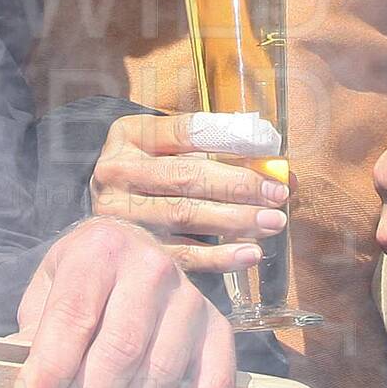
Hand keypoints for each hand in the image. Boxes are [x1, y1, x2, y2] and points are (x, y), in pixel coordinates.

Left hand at [8, 216, 236, 387]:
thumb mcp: (45, 292)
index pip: (74, 316)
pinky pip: (211, 385)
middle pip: (120, 351)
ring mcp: (192, 299)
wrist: (132, 251)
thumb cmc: (81, 281)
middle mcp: (152, 268)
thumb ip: (34, 337)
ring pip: (161, 375)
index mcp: (100, 250)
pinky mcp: (218, 330)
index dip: (49, 371)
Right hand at [88, 111, 283, 273]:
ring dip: (234, 220)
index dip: (230, 140)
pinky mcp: (131, 248)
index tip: (269, 152)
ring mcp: (119, 212)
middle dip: (238, 185)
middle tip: (276, 194)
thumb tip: (280, 172)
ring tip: (271, 222)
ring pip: (184, 215)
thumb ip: (216, 151)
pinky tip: (248, 254)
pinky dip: (218, 256)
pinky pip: (179, 254)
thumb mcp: (168, 147)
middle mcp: (118, 172)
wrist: (106, 201)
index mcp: (129, 135)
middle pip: (185, 176)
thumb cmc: (149, 169)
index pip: (184, 131)